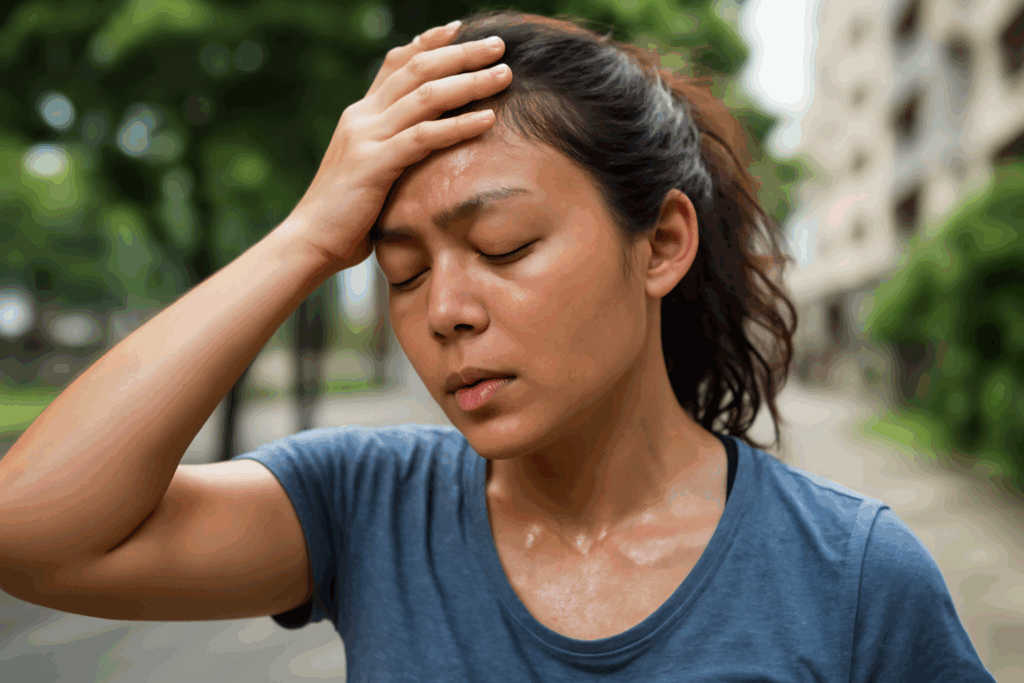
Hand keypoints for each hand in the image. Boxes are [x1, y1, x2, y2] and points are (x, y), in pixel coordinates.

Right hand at [285, 22, 512, 272]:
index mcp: (361, 115)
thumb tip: (422, 151)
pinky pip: (424, 137)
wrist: (309, 241)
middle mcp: (362, 117)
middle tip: (498, 44)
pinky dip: (459, 125)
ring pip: (425, 96)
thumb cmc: (345, 216)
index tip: (461, 30)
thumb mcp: (370, 171)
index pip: (397, 64)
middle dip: (461, 53)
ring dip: (469, 81)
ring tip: (503, 74)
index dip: (430, 43)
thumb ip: (391, 152)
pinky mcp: (375, 164)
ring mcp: (367, 137)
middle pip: (417, 69)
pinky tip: (488, 119)